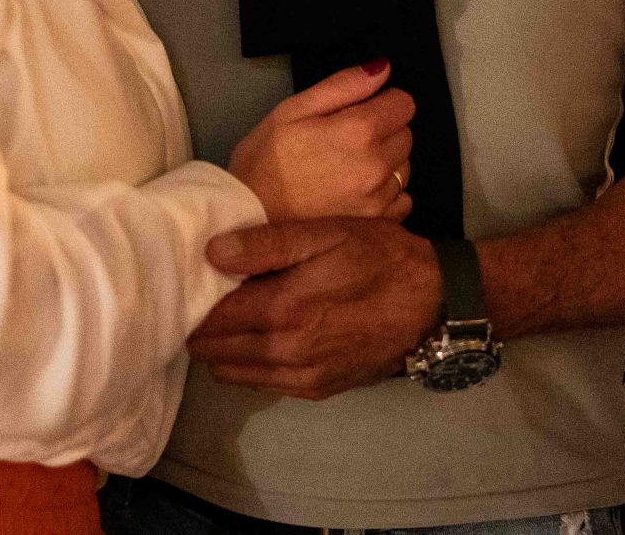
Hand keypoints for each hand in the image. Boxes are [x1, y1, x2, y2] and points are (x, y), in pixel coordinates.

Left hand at [187, 218, 444, 398]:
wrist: (433, 303)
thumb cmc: (379, 256)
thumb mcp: (326, 233)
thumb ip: (268, 243)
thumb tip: (211, 251)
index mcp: (283, 309)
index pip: (212, 318)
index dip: (195, 300)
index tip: (190, 282)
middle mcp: (285, 352)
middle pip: (215, 351)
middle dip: (202, 328)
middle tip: (202, 300)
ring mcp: (302, 378)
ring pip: (233, 374)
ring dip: (222, 351)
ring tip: (228, 320)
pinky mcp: (317, 390)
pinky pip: (263, 385)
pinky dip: (249, 367)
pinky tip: (258, 340)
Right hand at [228, 63, 413, 222]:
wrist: (249, 218)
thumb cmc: (265, 159)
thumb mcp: (293, 110)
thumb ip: (343, 86)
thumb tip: (383, 68)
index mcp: (359, 131)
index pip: (404, 103)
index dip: (382, 102)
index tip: (357, 111)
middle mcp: (378, 166)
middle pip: (405, 134)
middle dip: (384, 131)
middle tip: (345, 141)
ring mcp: (380, 199)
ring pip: (404, 167)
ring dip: (386, 163)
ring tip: (348, 168)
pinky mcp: (378, 224)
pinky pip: (402, 199)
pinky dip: (387, 193)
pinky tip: (358, 193)